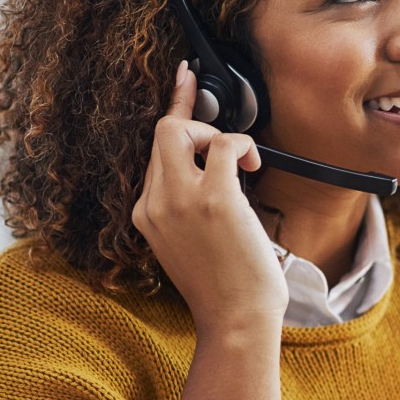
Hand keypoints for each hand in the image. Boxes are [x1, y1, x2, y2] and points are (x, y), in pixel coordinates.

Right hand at [132, 61, 288, 336]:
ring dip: (216, 134)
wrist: (235, 321)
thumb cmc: (224, 287)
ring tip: (241, 164)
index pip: (153, 151)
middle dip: (194, 118)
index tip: (183, 78)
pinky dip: (241, 145)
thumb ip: (185, 205)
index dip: (173, 110)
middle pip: (163, 132)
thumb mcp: (187, 242)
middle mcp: (155, 203)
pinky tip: (253, 166)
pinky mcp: (213, 199)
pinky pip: (223, 144)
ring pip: (181, 129)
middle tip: (221, 133)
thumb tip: (212, 164)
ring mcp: (180, 199)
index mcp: (146, 213)